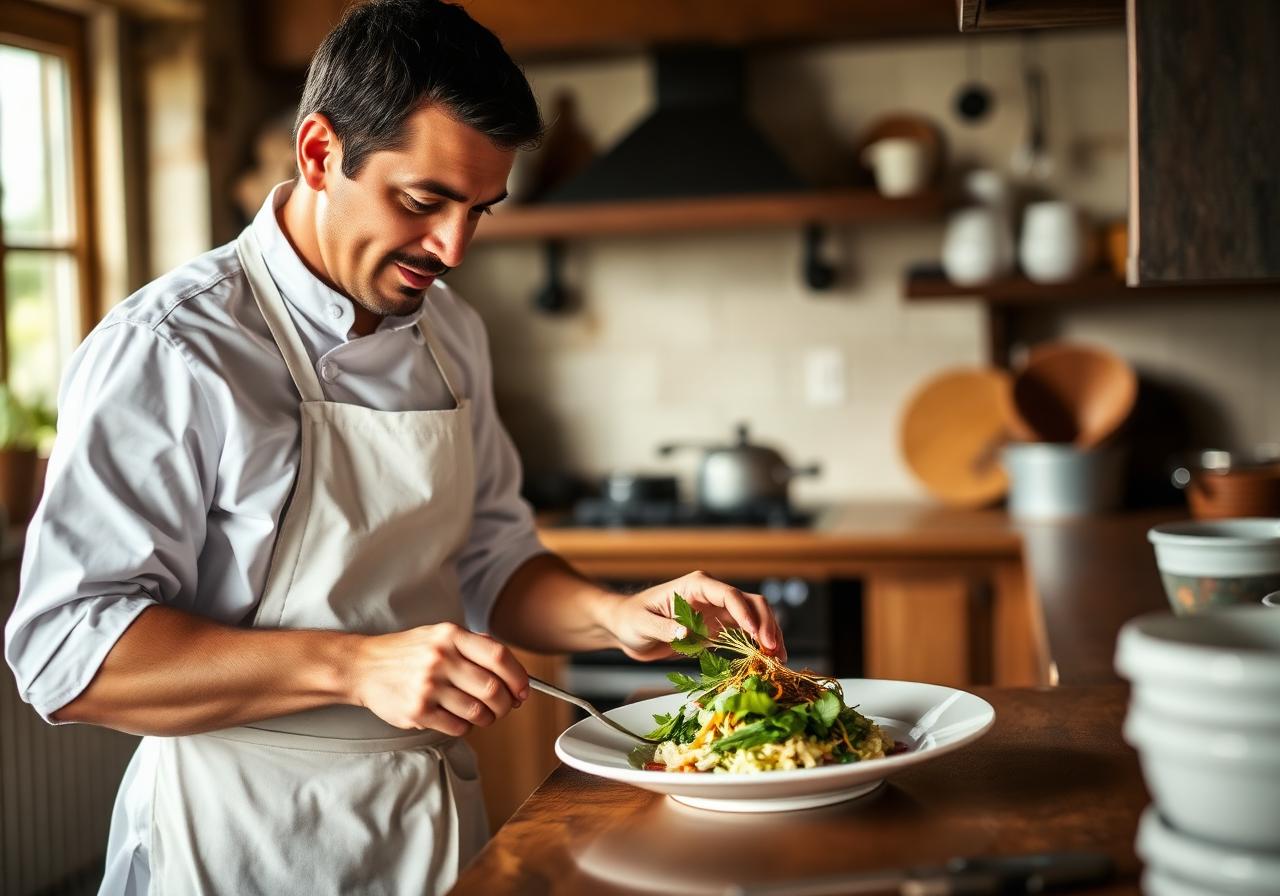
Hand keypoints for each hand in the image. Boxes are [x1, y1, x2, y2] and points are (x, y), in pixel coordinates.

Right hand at [350, 622, 528, 734]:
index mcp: (450, 635)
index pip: (499, 657)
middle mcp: (440, 658)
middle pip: (493, 689)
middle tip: (504, 707)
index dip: (519, 677)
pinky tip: (458, 718)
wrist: (363, 666)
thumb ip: (475, 646)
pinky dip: (466, 727)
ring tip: (481, 714)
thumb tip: (514, 673)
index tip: (523, 690)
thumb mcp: (440, 635)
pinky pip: (458, 727)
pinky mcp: (417, 711)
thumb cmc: (408, 652)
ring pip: (478, 712)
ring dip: (487, 718)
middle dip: (506, 704)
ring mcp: (428, 686)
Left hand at [604, 570, 786, 662]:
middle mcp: (711, 595)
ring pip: (754, 618)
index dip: (747, 614)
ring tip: (778, 659)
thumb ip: (664, 628)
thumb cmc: (629, 619)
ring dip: (768, 636)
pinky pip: (744, 635)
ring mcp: (716, 612)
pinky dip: (757, 646)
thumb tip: (687, 632)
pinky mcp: (716, 629)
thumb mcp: (641, 624)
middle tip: (774, 651)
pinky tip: (766, 661)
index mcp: (695, 586)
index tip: (758, 635)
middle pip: (750, 603)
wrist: (624, 628)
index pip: (729, 595)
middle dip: (766, 624)